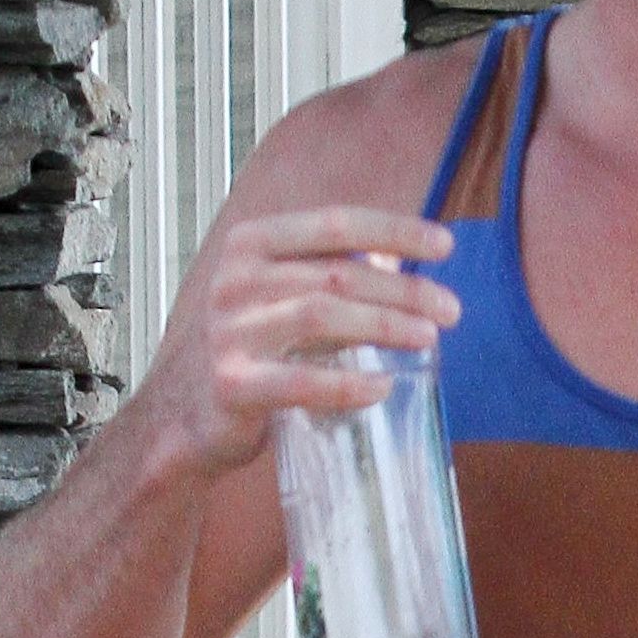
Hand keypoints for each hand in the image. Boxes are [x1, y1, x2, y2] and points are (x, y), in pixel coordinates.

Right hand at [132, 207, 459, 479]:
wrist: (186, 414)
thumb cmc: (249, 347)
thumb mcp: (283, 295)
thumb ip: (331, 273)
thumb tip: (399, 256)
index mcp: (250, 244)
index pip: (334, 223)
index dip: (395, 229)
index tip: (445, 244)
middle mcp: (235, 279)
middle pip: (338, 273)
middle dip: (405, 289)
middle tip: (451, 310)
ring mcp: (229, 330)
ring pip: (323, 315)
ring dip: (386, 325)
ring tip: (429, 338)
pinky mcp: (232, 383)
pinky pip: (301, 381)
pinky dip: (348, 384)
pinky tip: (383, 386)